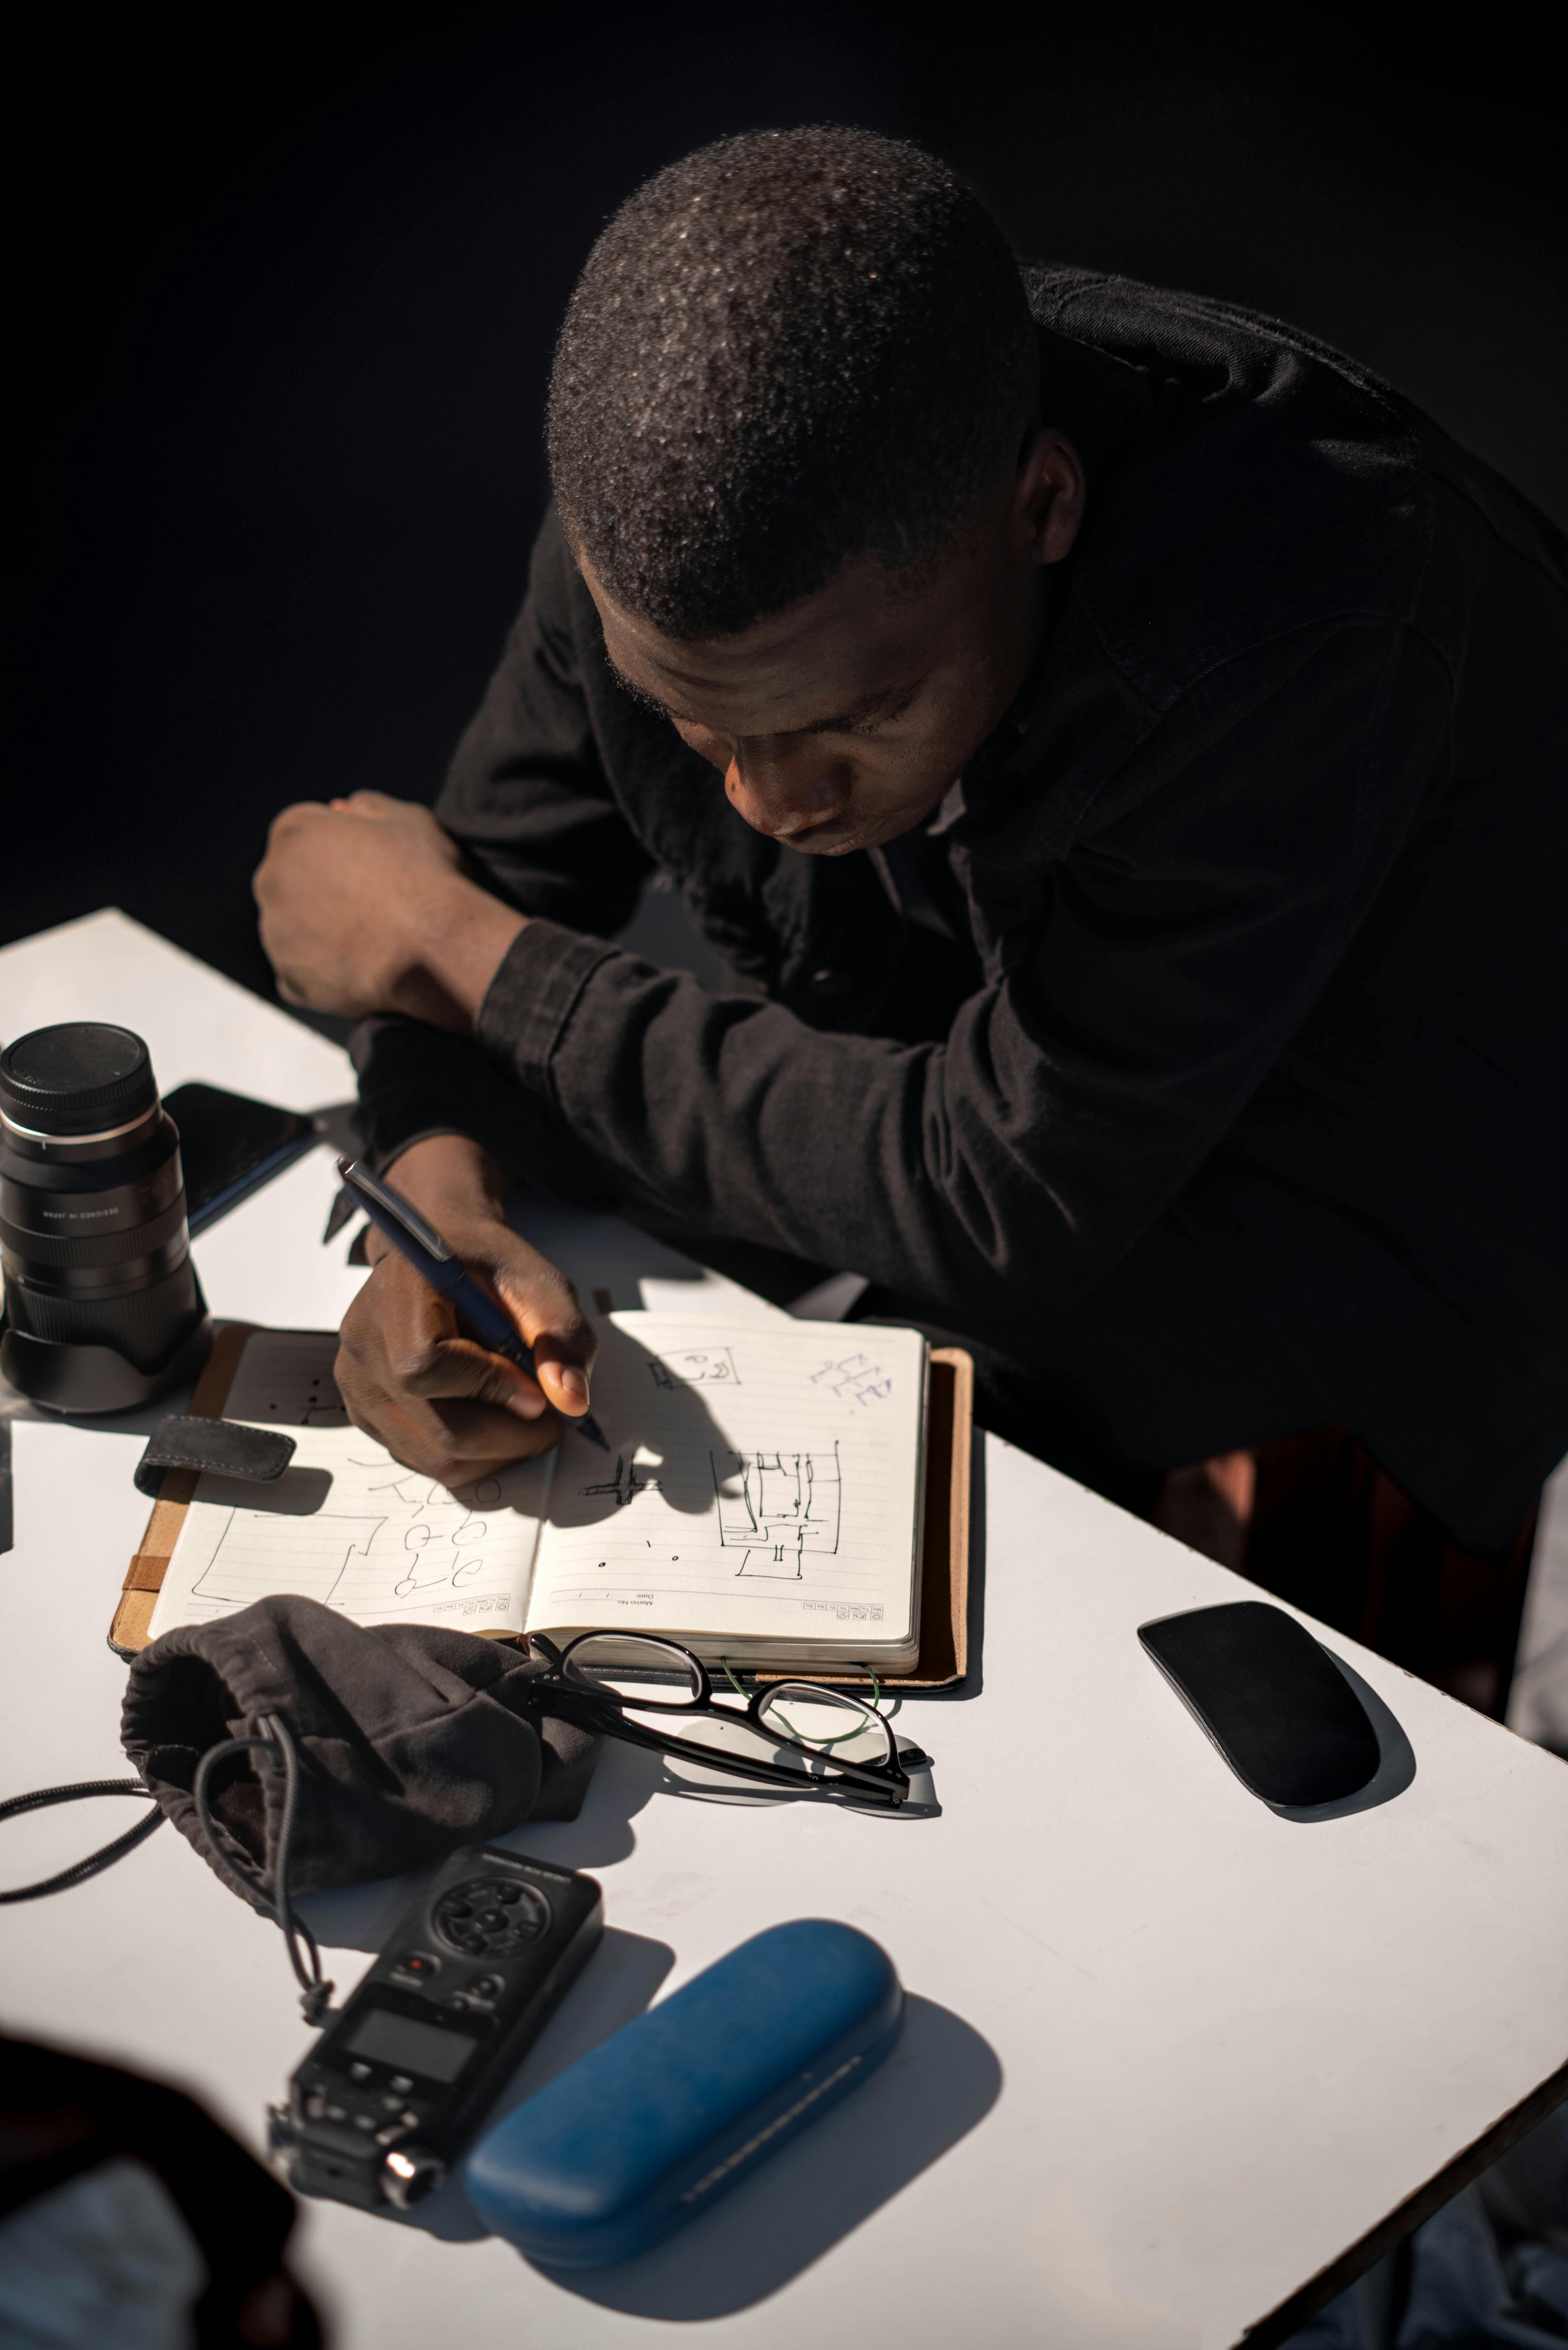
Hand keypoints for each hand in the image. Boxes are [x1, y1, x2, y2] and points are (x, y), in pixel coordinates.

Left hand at [253, 792, 524, 1027]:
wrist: (438, 950)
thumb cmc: (427, 878)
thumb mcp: (407, 819)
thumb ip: (366, 807)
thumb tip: (343, 810)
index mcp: (294, 832)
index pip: (305, 833)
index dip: (341, 847)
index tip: (370, 864)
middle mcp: (271, 881)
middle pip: (292, 881)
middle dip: (323, 888)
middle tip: (373, 903)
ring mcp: (276, 936)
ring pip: (294, 929)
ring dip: (322, 931)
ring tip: (371, 938)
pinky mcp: (292, 981)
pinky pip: (302, 974)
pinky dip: (325, 973)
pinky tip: (361, 967)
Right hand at [334, 1137, 597, 1482]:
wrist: (437, 1263)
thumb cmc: (485, 1268)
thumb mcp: (537, 1281)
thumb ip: (561, 1336)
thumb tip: (570, 1401)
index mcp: (393, 1300)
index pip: (425, 1369)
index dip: (490, 1388)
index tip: (538, 1392)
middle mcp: (363, 1349)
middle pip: (439, 1431)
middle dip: (511, 1437)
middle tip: (552, 1419)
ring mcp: (358, 1388)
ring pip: (435, 1459)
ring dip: (496, 1452)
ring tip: (522, 1415)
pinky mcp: (365, 1415)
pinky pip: (424, 1460)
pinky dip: (471, 1455)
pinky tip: (489, 1415)